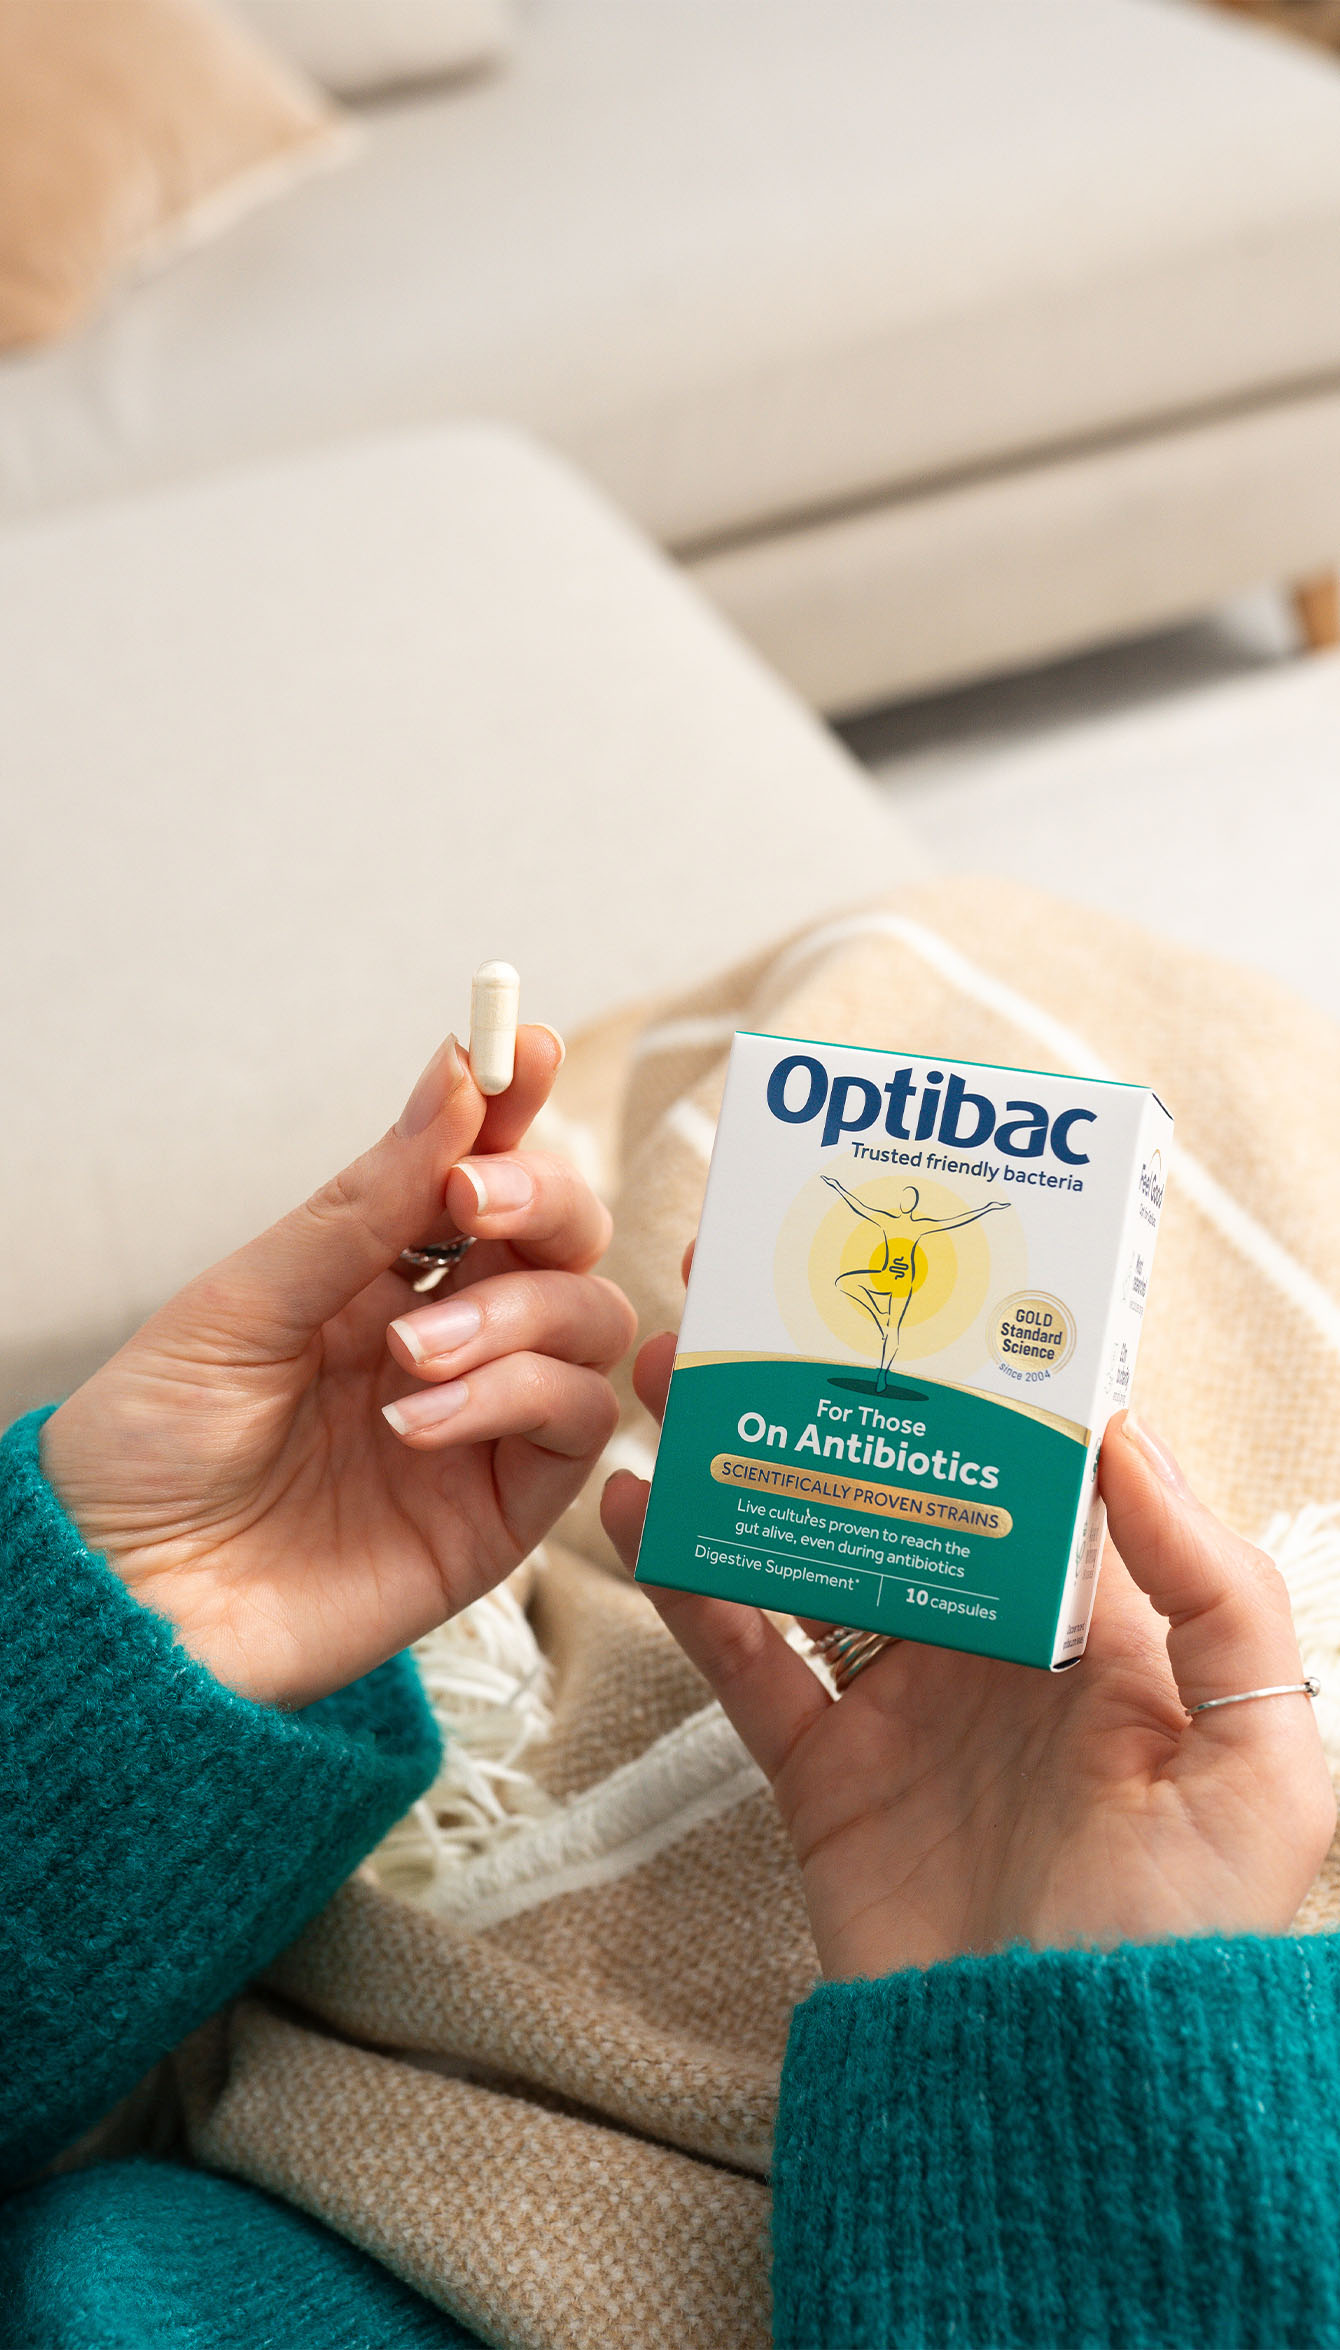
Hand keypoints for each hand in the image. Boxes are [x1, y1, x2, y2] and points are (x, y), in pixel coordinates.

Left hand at [45, 1028, 634, 1710]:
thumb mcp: (244, 1300)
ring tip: (407, 1354)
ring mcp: (485, 1426)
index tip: (529, 1053)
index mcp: (380, 1276)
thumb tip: (460, 1071)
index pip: (484, 1174)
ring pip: (593, 1323)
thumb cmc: (154, 1446)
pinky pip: (576, 1425)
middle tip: (471, 1200)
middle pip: (567, 1239)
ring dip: (516, 1313)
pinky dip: (513, 1399)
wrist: (123, 1600)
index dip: (519, 1111)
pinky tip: (417, 1422)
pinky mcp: (505, 1512)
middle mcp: (451, 1339)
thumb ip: (367, 1202)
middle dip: (542, 1198)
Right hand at [603, 1299, 1334, 1977]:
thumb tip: (1123, 1430)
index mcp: (1099, 1624)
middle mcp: (993, 1646)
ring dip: (738, 1456)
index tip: (900, 1278)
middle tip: (745, 1290)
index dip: (963, 1369)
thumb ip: (1217, 1592)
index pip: (1024, 1460)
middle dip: (821, 1388)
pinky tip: (642, 1510)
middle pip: (893, 1479)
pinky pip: (746, 1658)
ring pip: (806, 1543)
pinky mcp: (822, 1772)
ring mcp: (901, 1705)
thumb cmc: (1182, 1944)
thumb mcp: (1262, 1765)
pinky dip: (689, 1582)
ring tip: (671, 1371)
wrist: (1056, 2107)